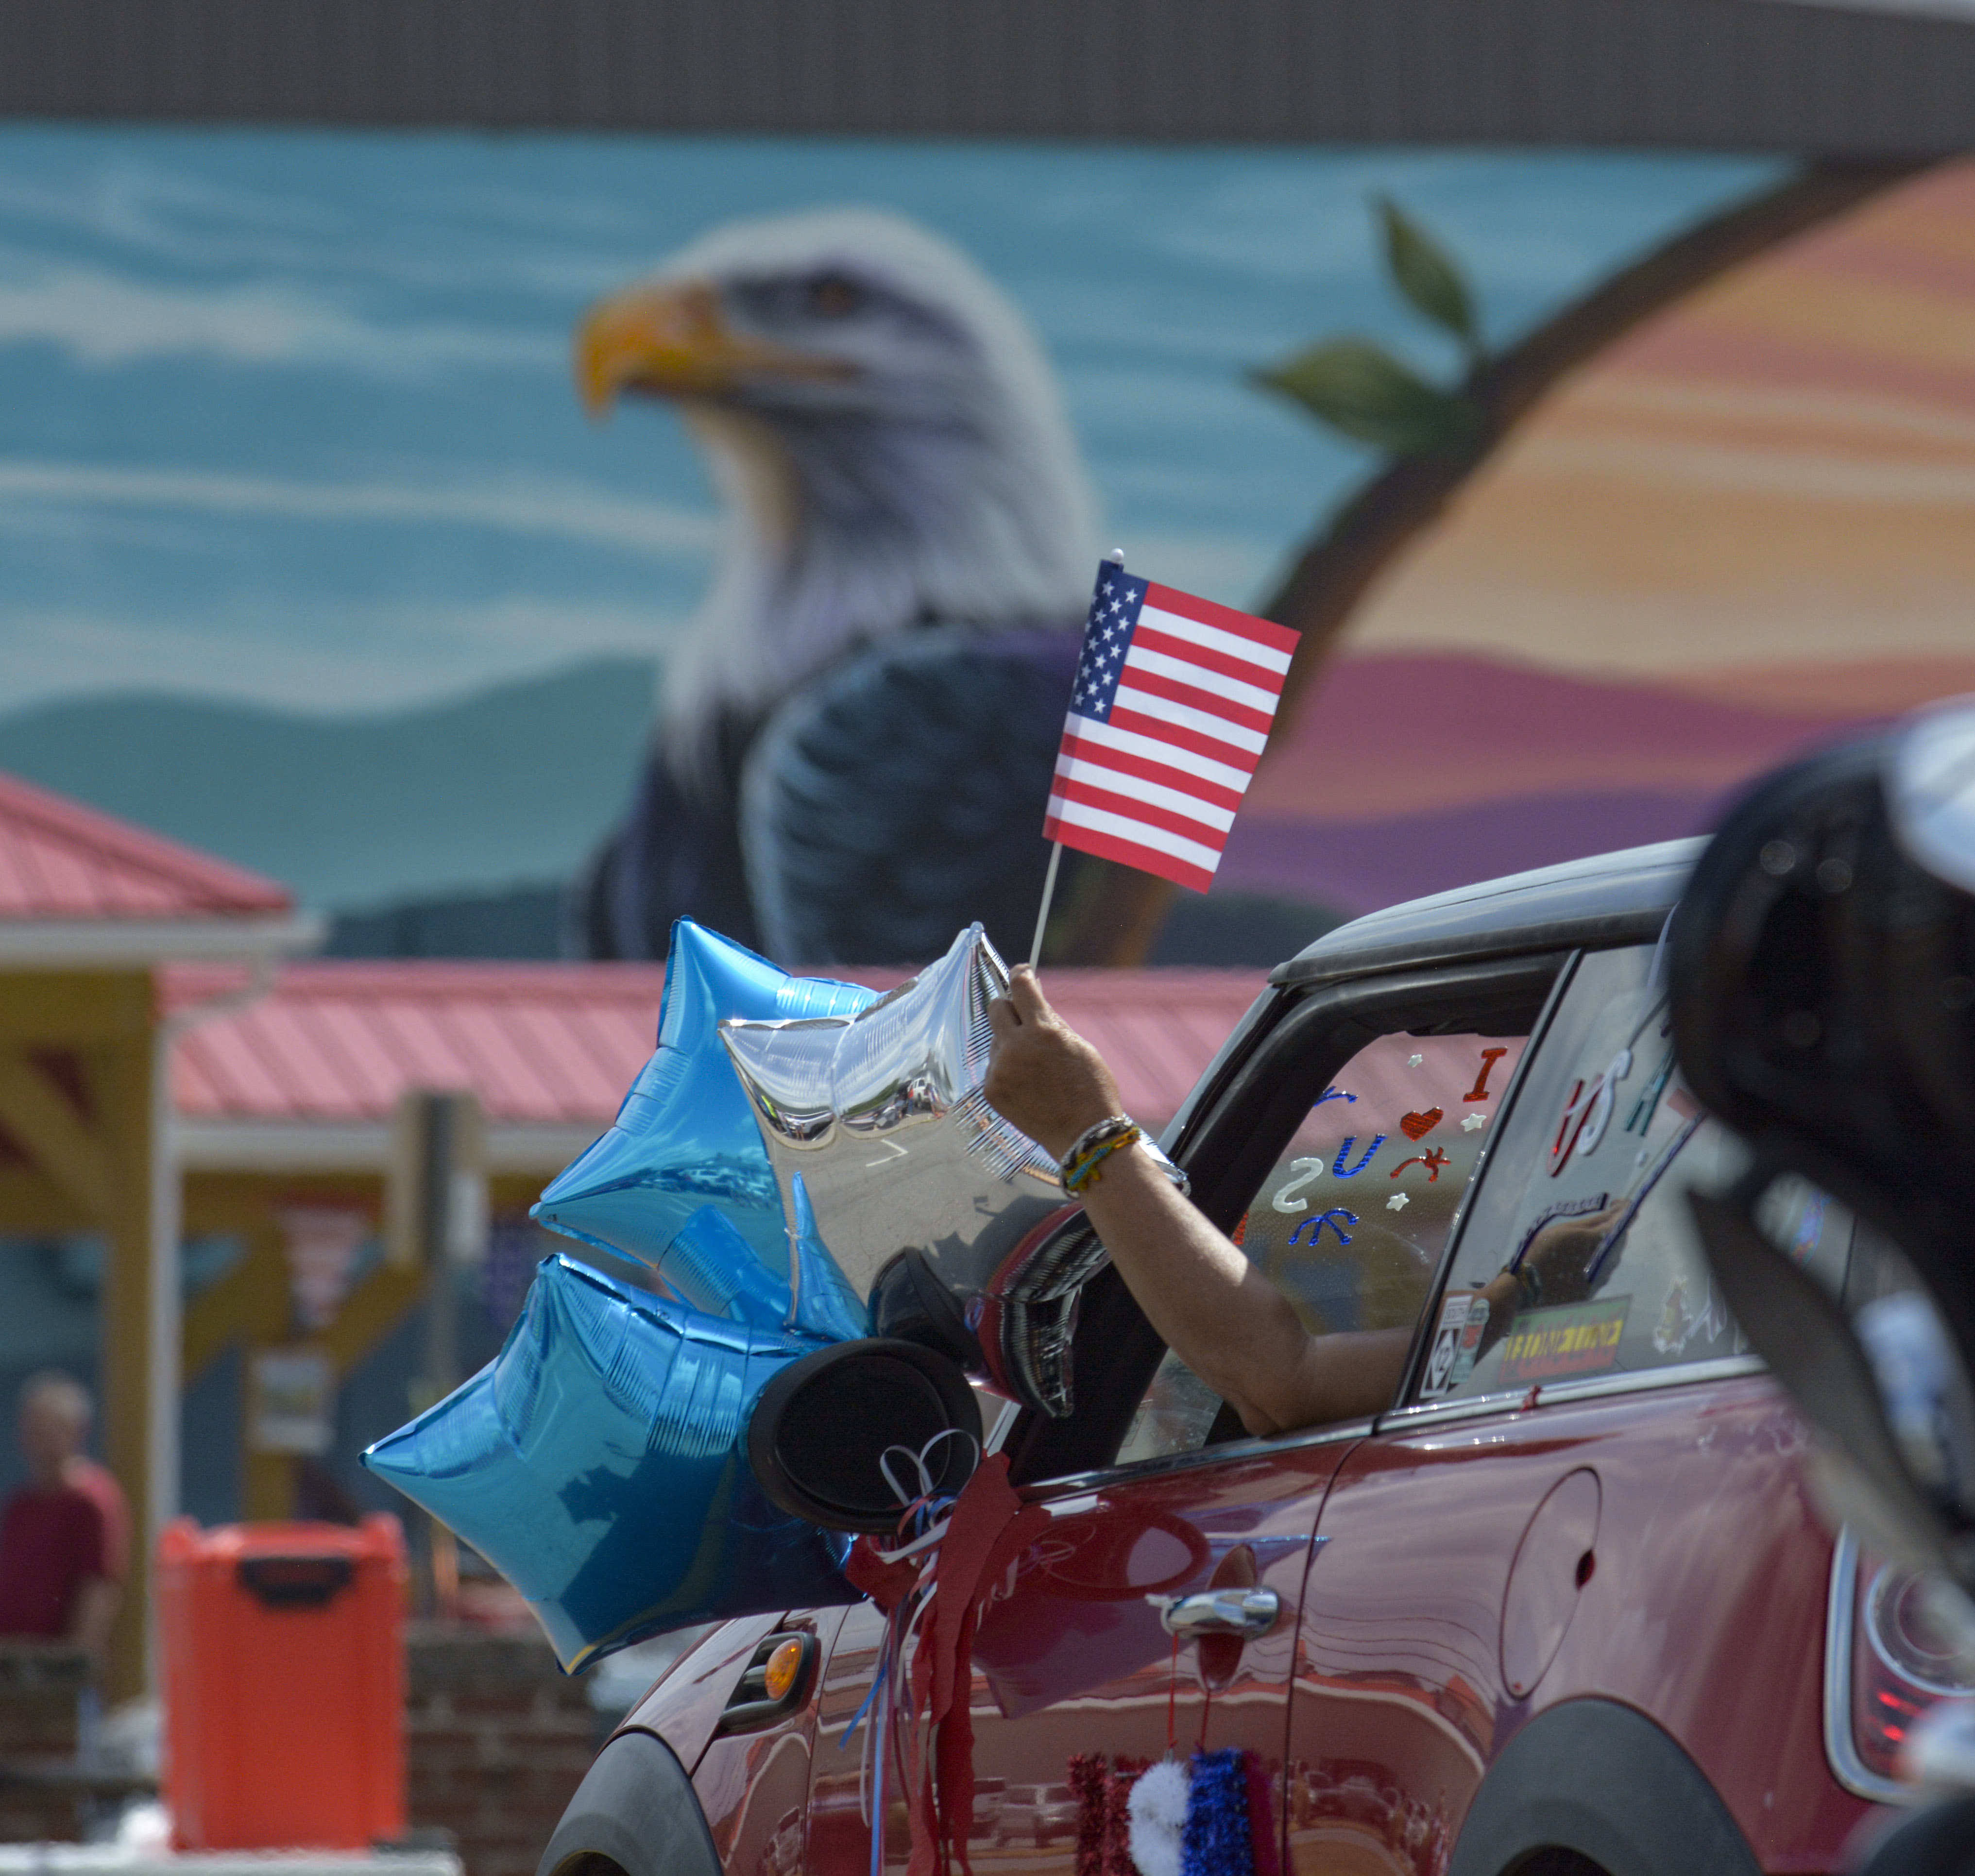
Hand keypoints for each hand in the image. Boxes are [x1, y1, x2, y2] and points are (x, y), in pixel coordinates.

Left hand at [983, 967, 1124, 1160]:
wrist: (1084, 1136)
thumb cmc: (1090, 1089)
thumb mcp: (1079, 1045)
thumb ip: (1052, 1020)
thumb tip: (1033, 994)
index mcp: (1043, 1031)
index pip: (1020, 986)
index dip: (1021, 975)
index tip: (1022, 974)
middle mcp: (1016, 1047)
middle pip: (996, 1007)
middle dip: (1010, 1007)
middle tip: (1024, 1018)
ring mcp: (1000, 1070)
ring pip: (996, 1039)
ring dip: (1011, 1043)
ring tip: (1036, 1067)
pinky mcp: (991, 1090)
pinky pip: (994, 1066)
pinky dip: (1007, 1069)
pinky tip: (1028, 1085)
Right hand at [1523, 1201, 1628, 1306]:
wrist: (1533, 1285)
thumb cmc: (1547, 1249)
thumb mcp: (1568, 1228)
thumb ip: (1594, 1221)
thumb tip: (1616, 1211)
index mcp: (1603, 1241)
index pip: (1624, 1222)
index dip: (1625, 1209)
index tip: (1617, 1202)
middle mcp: (1609, 1259)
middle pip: (1619, 1238)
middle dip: (1613, 1225)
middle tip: (1601, 1216)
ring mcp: (1604, 1275)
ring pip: (1612, 1253)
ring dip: (1605, 1241)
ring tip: (1588, 1235)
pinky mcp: (1596, 1286)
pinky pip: (1603, 1265)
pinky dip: (1598, 1255)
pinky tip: (1582, 1254)